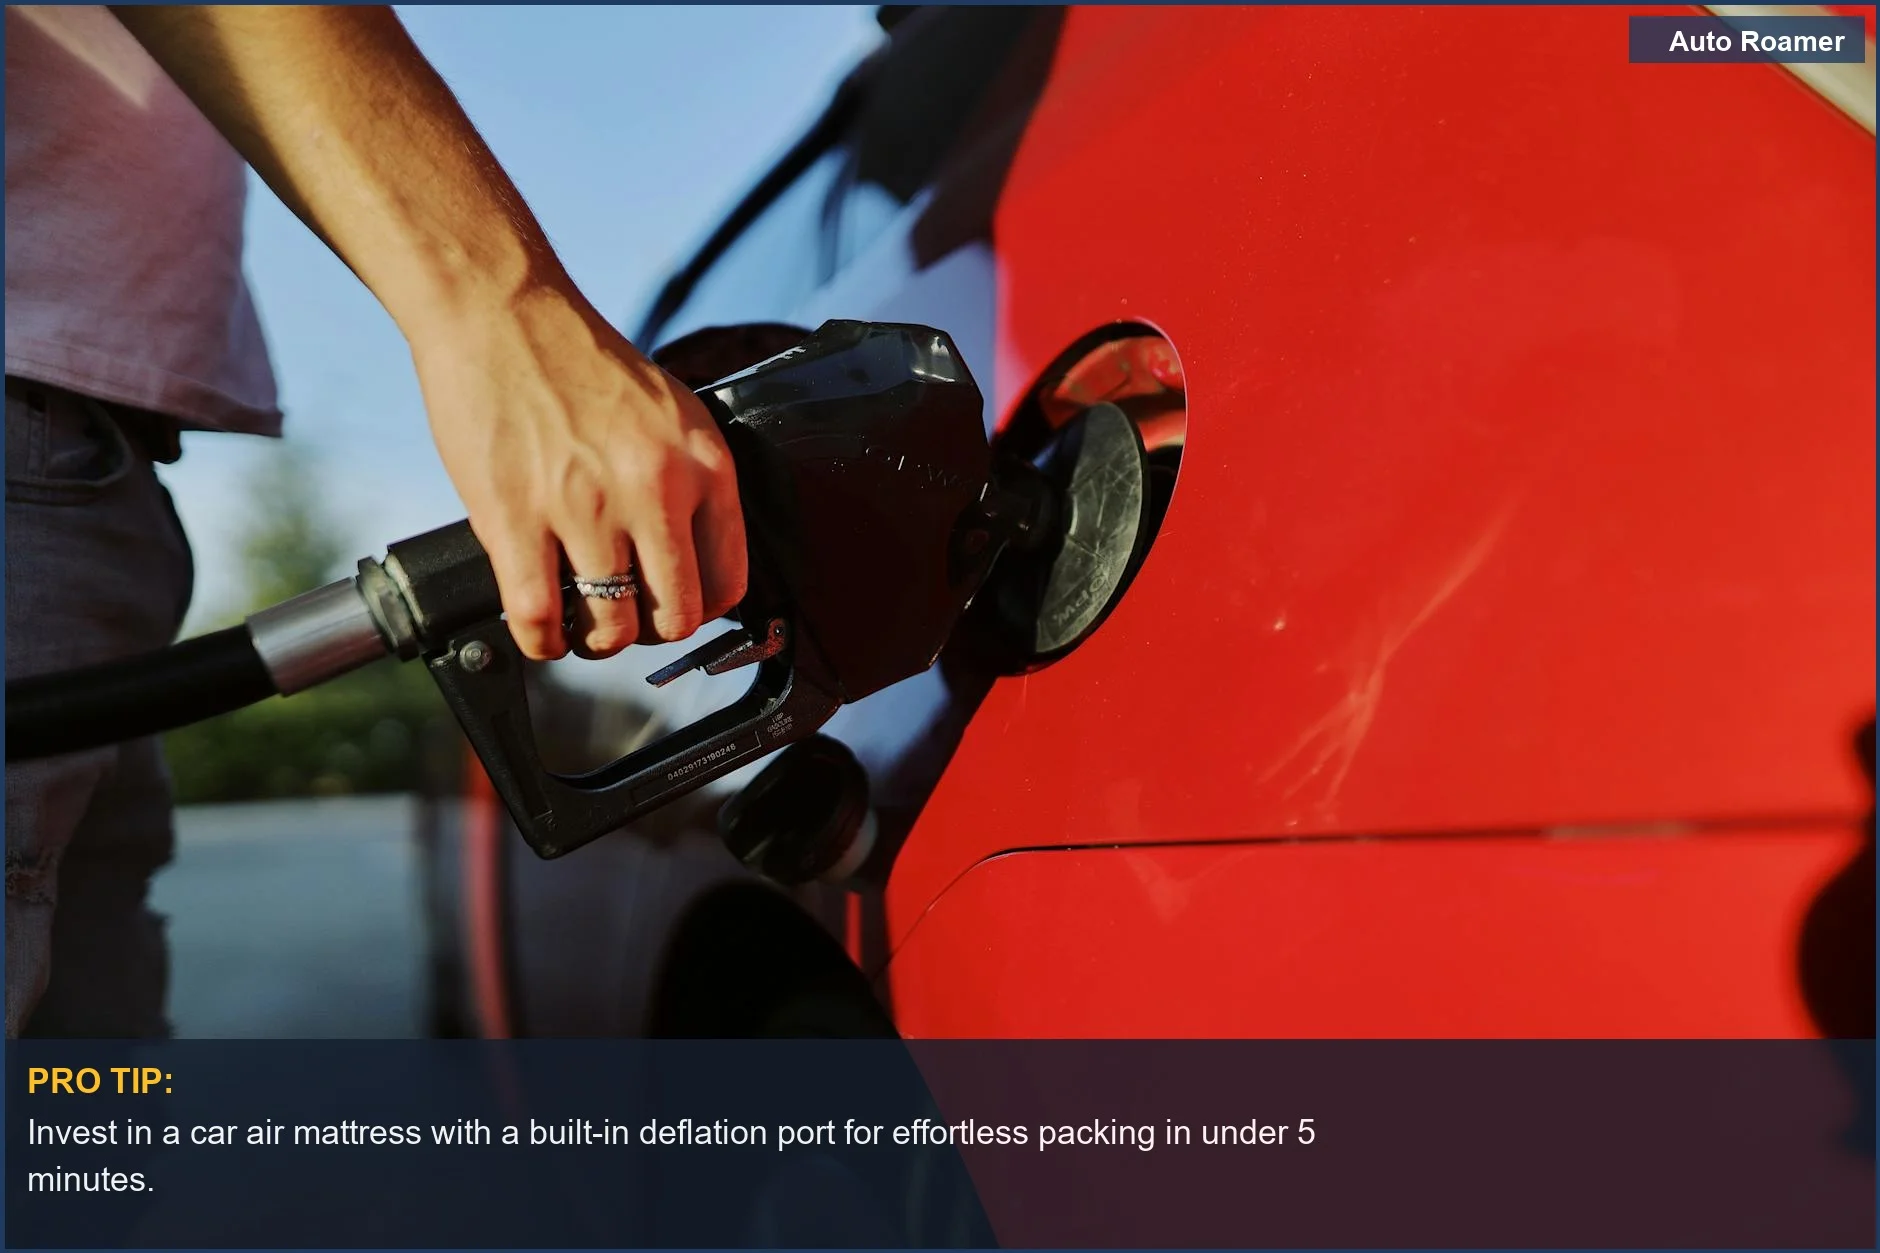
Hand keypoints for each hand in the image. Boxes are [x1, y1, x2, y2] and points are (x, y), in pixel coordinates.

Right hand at [415, 282, 747, 660]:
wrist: (500, 310)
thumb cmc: (578, 362)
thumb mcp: (669, 413)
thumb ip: (687, 481)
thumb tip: (690, 557)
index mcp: (702, 463)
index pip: (729, 582)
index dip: (699, 609)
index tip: (672, 607)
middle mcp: (653, 489)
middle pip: (675, 617)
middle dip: (649, 632)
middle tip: (625, 617)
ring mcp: (584, 508)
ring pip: (611, 628)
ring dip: (593, 640)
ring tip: (578, 620)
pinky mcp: (515, 518)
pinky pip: (540, 620)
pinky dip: (541, 642)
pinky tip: (539, 629)